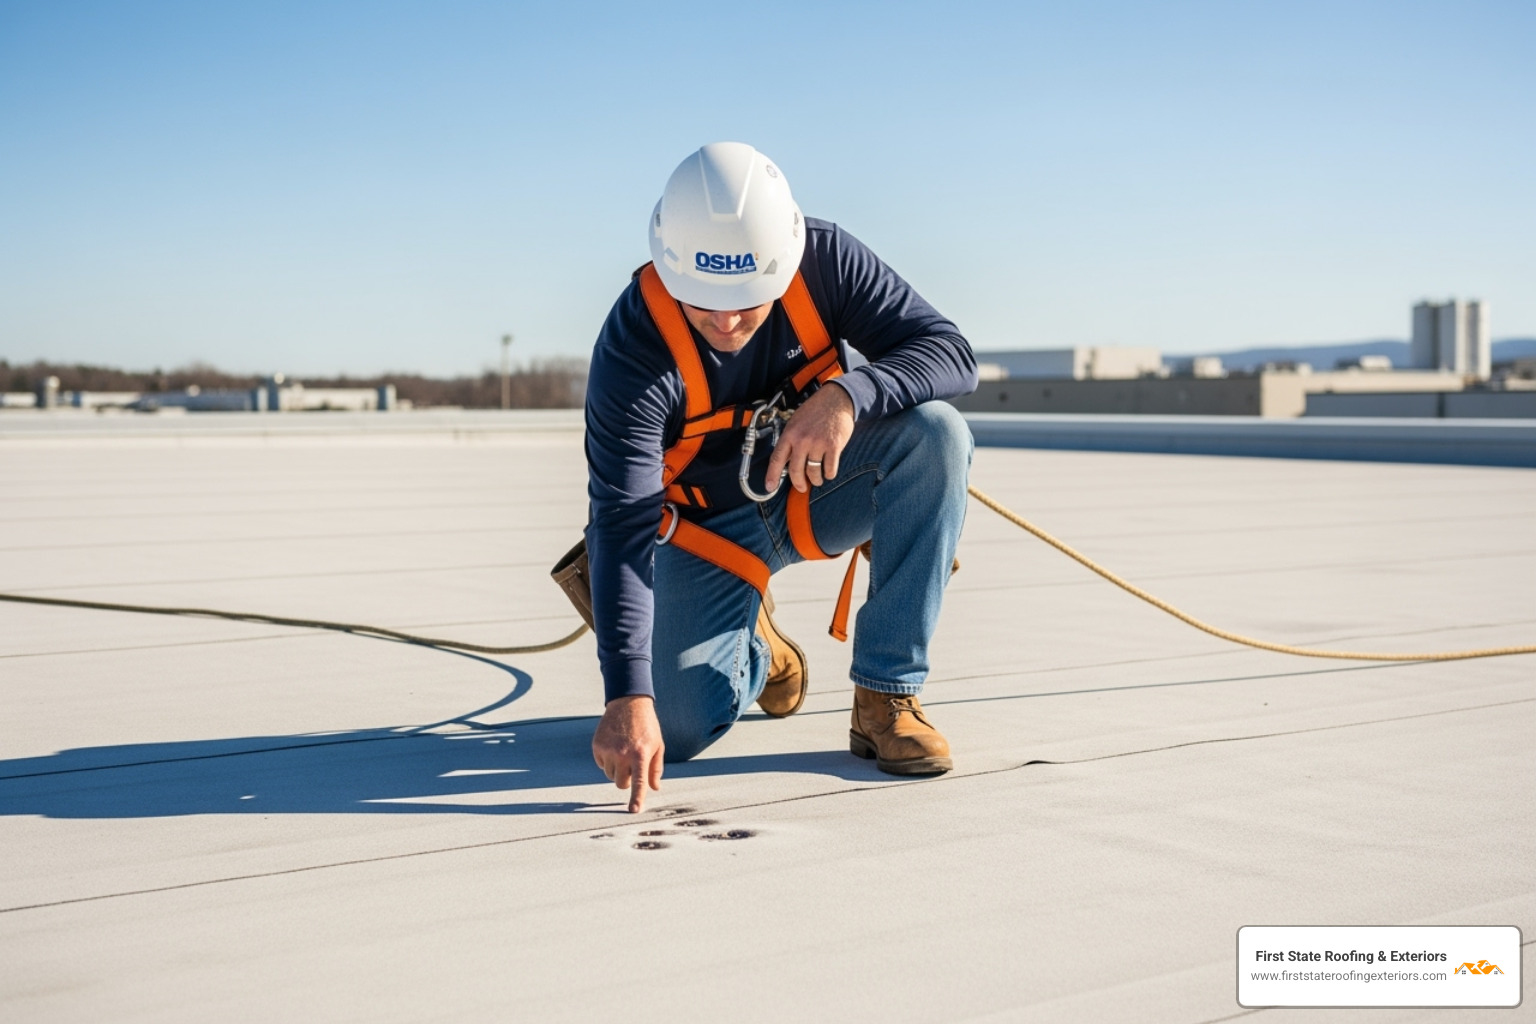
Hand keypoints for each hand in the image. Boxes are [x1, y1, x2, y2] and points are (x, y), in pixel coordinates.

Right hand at [591, 695, 663, 812]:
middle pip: (621, 784)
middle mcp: (623, 754)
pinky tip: (614, 746)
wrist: (628, 703)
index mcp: (640, 754)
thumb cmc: (646, 726)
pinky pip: (601, 765)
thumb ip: (655, 768)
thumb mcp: (657, 745)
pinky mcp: (597, 746)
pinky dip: (607, 760)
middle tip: (632, 765)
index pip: (639, 782)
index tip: (633, 811)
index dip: (636, 798)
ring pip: (610, 776)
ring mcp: (608, 750)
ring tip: (624, 751)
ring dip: (617, 770)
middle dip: (627, 779)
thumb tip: (654, 788)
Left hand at [766, 383, 854, 493]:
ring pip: (814, 473)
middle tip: (801, 487)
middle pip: (796, 471)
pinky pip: (830, 470)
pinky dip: (829, 474)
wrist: (836, 400)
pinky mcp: (833, 446)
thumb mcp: (796, 422)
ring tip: (818, 479)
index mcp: (790, 434)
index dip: (772, 475)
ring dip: (816, 480)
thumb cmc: (815, 410)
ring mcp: (818, 444)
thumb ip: (791, 441)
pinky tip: (829, 471)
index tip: (769, 487)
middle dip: (798, 484)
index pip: (777, 459)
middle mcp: (802, 440)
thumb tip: (787, 461)